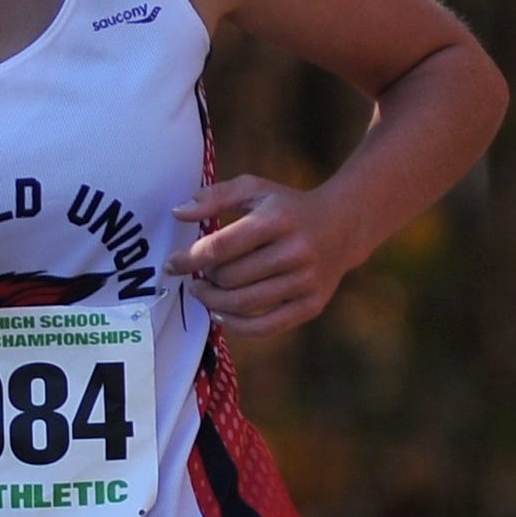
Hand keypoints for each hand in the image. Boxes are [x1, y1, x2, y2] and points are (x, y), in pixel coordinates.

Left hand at [166, 175, 355, 336]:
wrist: (343, 226)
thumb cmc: (287, 207)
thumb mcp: (254, 189)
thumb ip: (214, 196)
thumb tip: (177, 213)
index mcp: (277, 219)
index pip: (220, 247)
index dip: (188, 259)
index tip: (172, 264)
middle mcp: (295, 251)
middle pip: (230, 278)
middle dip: (206, 278)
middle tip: (199, 275)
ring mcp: (306, 281)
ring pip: (244, 304)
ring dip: (214, 302)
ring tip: (205, 292)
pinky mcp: (311, 304)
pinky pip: (265, 327)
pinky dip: (236, 324)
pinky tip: (221, 313)